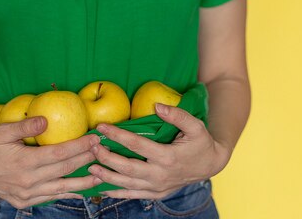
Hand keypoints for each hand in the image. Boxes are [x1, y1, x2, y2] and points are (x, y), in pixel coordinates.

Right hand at [0, 117, 102, 207]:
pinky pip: (49, 198)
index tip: (95, 138)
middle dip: (86, 160)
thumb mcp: (2, 131)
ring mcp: (26, 194)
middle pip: (65, 170)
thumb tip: (47, 120)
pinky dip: (65, 193)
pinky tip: (79, 190)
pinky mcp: (23, 201)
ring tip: (101, 176)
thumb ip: (25, 126)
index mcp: (24, 163)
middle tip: (103, 151)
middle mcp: (27, 181)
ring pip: (61, 189)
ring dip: (83, 183)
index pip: (60, 154)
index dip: (80, 146)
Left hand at [87, 103, 231, 199]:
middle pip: (127, 167)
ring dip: (107, 176)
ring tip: (91, 167)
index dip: (117, 135)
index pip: (137, 145)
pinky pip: (133, 195)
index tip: (102, 127)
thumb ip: (177, 115)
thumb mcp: (195, 126)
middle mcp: (160, 174)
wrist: (210, 164)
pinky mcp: (156, 193)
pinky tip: (102, 188)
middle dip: (107, 158)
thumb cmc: (201, 142)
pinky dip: (116, 193)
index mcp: (168, 157)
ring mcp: (158, 186)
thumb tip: (157, 105)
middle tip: (93, 148)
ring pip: (127, 184)